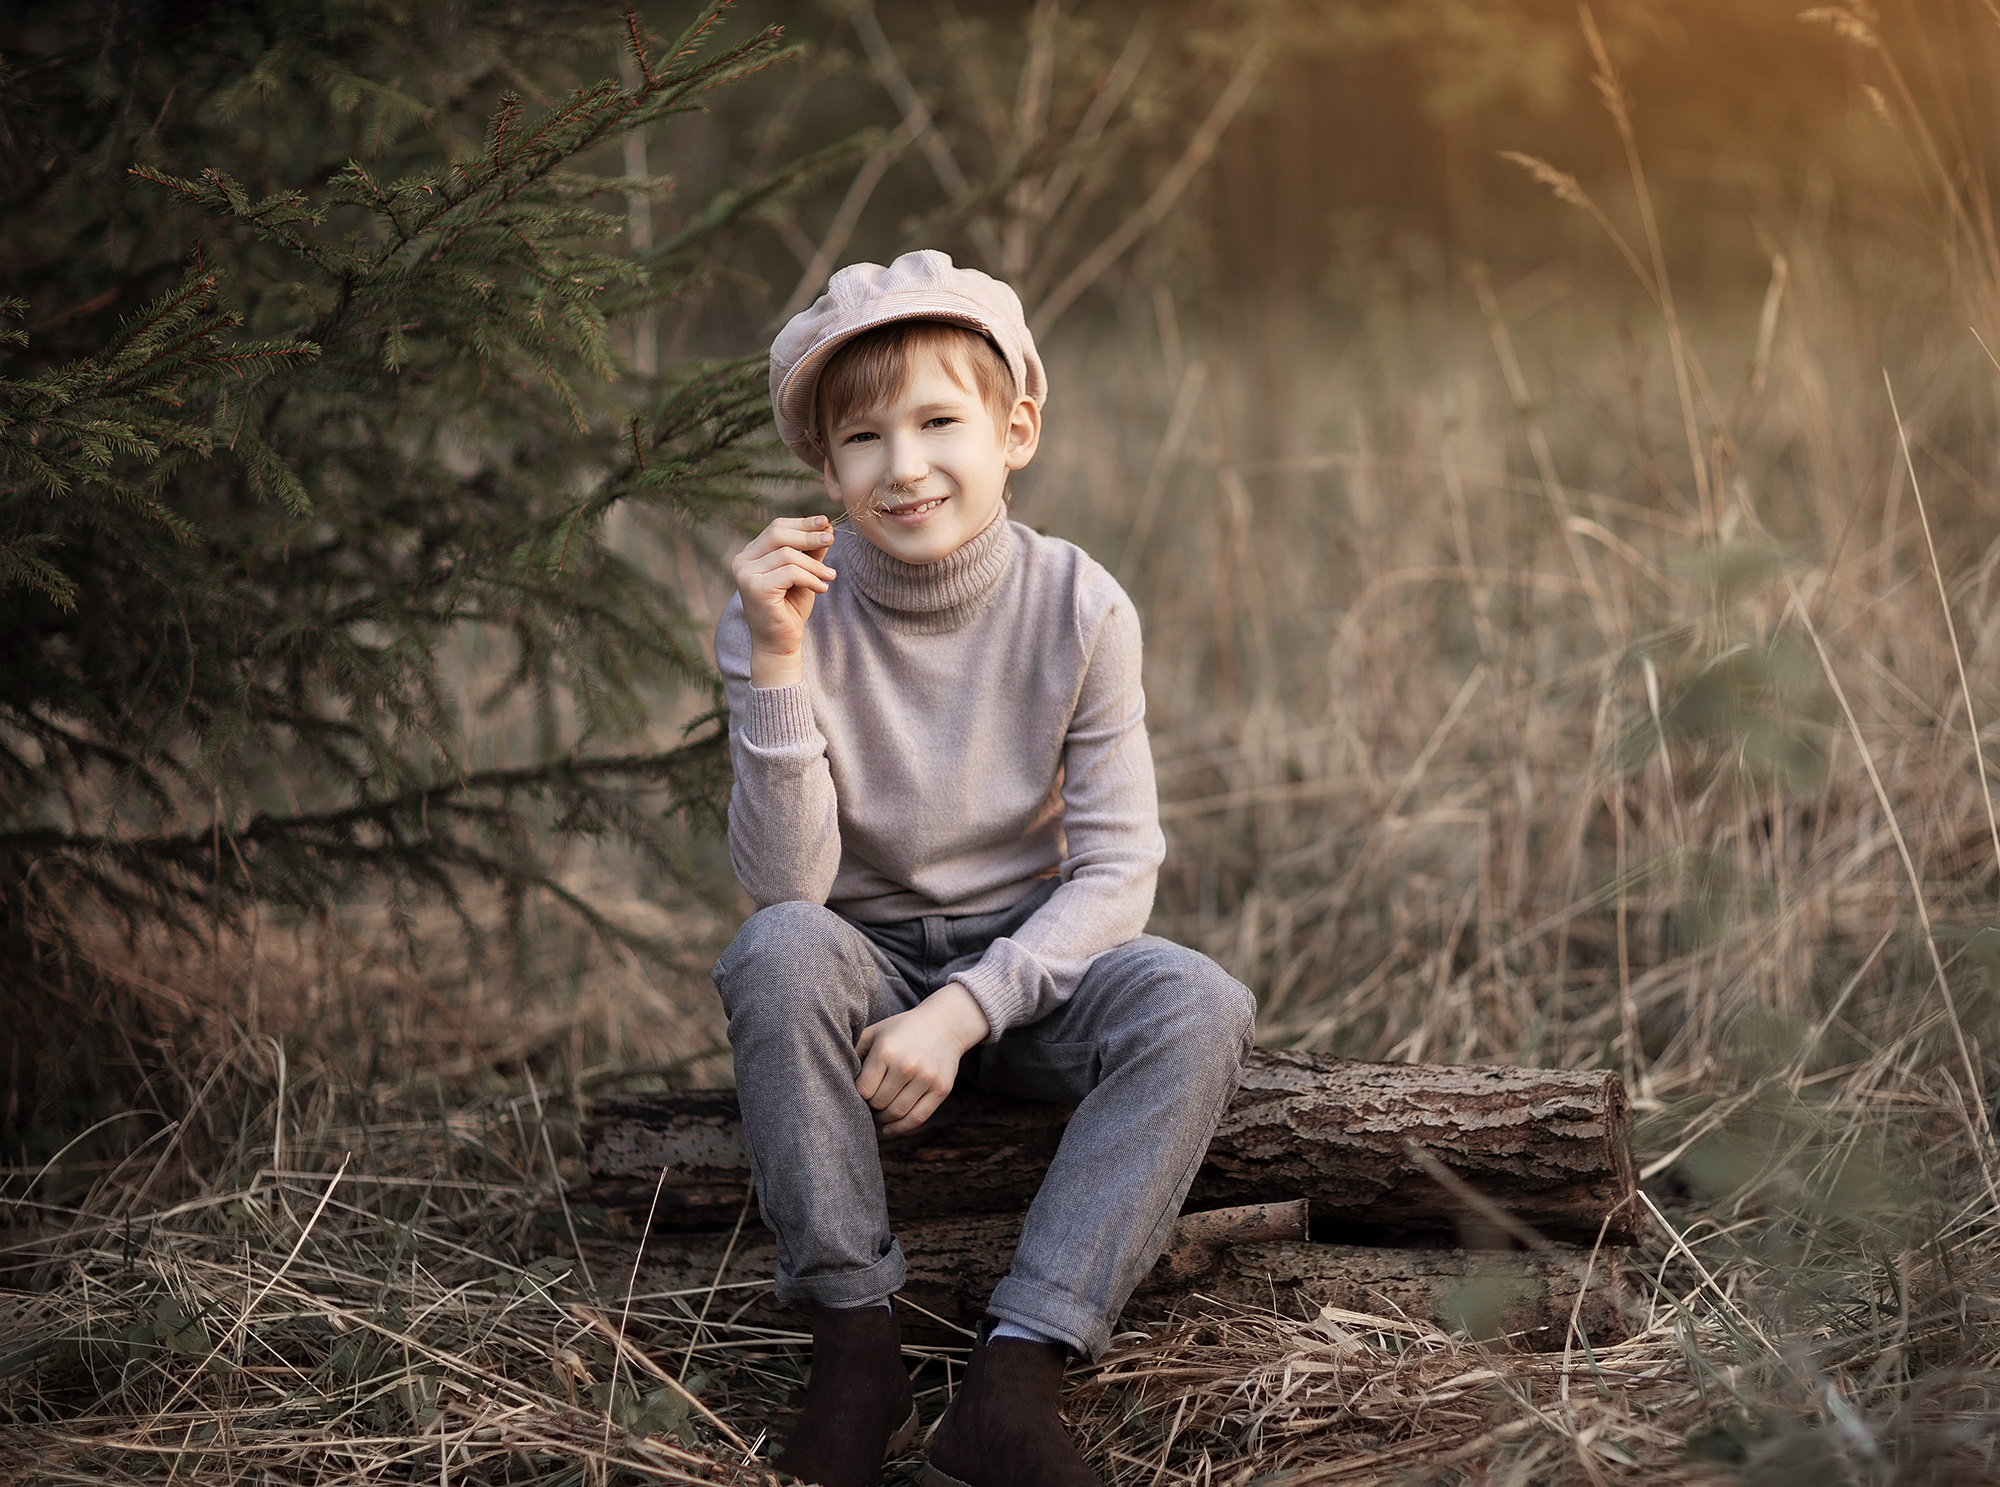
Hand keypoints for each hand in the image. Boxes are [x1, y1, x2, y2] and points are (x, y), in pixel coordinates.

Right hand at [729, 515, 837, 687]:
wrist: (780, 644)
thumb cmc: (790, 608)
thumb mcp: (805, 574)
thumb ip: (811, 551)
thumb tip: (826, 526)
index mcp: (750, 554)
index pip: (776, 528)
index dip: (802, 523)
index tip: (826, 523)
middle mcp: (742, 561)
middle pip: (778, 533)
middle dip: (808, 535)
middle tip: (831, 539)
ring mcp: (745, 574)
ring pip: (787, 554)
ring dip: (814, 565)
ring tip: (831, 576)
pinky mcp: (755, 588)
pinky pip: (790, 572)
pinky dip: (811, 578)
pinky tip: (822, 589)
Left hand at [854, 983, 990, 1136]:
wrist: (944, 1024)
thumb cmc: (901, 1030)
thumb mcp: (875, 1033)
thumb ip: (854, 1053)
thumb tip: (835, 1081)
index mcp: (886, 1050)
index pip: (863, 1090)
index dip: (858, 1095)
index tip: (860, 1092)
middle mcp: (906, 1065)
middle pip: (879, 1104)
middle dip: (872, 1106)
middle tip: (870, 1102)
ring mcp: (926, 1078)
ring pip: (896, 1114)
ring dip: (884, 1118)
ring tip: (879, 1113)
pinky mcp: (941, 1089)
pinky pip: (918, 1118)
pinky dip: (901, 1128)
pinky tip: (890, 1129)